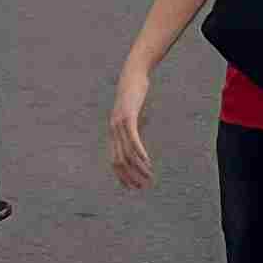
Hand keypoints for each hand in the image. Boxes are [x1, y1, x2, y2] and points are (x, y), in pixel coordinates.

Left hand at [107, 70, 154, 190]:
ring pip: (127, 153)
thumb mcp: (133, 115)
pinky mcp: (128, 117)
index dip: (122, 177)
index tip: (132, 188)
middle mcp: (113, 131)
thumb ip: (134, 127)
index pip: (114, 161)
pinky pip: (133, 140)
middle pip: (119, 161)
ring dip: (139, 168)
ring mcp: (119, 124)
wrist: (132, 74)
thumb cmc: (134, 95)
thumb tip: (137, 139)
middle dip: (130, 177)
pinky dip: (140, 153)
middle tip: (142, 187)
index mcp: (113, 133)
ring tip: (149, 177)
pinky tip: (147, 162)